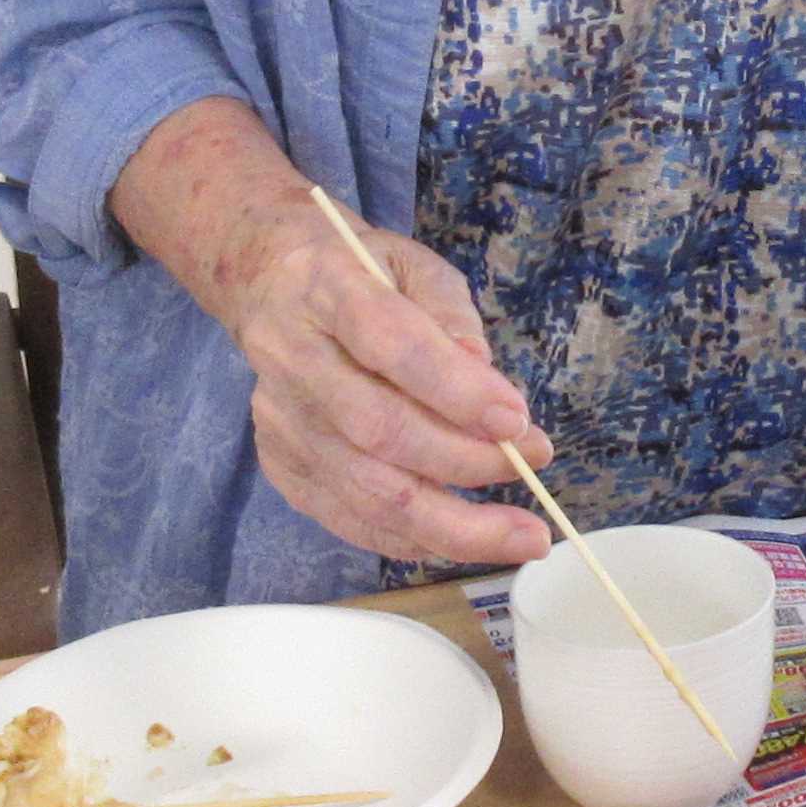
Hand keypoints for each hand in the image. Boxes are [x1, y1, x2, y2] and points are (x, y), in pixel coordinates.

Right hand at [220, 196, 555, 573]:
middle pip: (378, 430)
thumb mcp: (414, 267)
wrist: (271, 284)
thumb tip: (490, 392)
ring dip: (451, 524)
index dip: (457, 391)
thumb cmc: (361, 274)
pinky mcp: (278, 463)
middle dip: (467, 465)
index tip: (518, 423)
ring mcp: (279, 418)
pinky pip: (348, 518)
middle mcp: (291, 357)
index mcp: (327, 289)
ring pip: (365, 489)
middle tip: (535, 472)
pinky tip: (460, 539)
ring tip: (518, 536)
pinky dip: (410, 538)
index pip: (391, 344)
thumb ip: (452, 319)